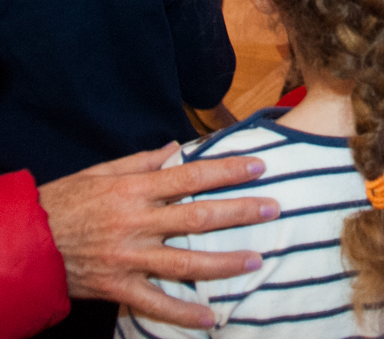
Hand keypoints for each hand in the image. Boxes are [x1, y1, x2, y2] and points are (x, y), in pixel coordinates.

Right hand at [39, 142, 279, 328]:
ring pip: (185, 262)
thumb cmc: (66, 201)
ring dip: (224, 263)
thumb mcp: (102, 171)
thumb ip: (143, 162)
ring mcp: (128, 257)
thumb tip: (177, 149)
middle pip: (197, 217)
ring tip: (256, 261)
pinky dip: (184, 313)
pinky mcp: (118, 287)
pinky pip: (156, 303)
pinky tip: (211, 318)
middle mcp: (136, 222)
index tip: (258, 166)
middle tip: (273, 209)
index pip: (190, 176)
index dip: (227, 171)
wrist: (27, 243)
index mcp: (134, 190)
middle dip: (239, 213)